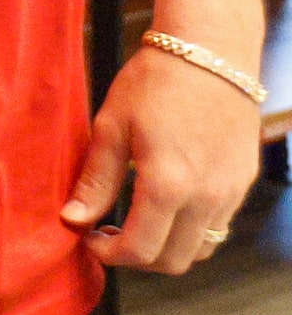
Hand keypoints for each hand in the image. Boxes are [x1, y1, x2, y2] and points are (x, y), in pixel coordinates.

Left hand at [61, 41, 261, 272]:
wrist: (211, 53)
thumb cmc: (155, 82)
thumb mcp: (112, 125)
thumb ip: (95, 179)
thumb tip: (73, 219)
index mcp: (168, 185)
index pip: (141, 250)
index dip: (110, 255)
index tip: (89, 239)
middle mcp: (206, 198)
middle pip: (173, 262)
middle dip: (137, 259)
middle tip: (108, 234)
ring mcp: (230, 193)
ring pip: (200, 250)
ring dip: (166, 249)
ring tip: (136, 222)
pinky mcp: (242, 183)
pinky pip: (217, 227)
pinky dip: (190, 232)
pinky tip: (165, 204)